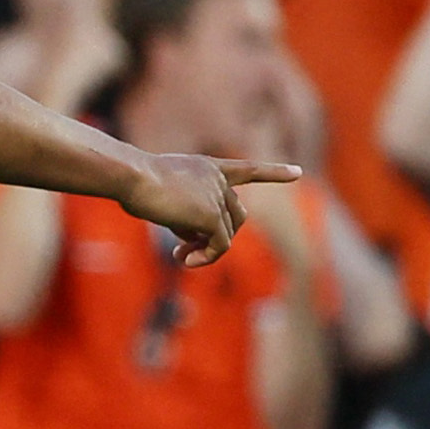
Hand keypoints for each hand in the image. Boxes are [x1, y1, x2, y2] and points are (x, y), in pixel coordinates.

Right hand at [122, 148, 298, 265]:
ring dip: (206, 249)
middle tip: (183, 249)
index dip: (273, 172)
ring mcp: (217, 196)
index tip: (298, 172)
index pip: (247, 170)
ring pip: (227, 233)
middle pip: (235, 215)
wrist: (131, 176)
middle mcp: (218, 179)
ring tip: (180, 256)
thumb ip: (186, 213)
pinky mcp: (212, 215)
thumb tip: (194, 238)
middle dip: (215, 235)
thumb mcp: (164, 195)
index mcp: (207, 168)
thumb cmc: (133, 182)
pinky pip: (219, 245)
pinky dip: (205, 257)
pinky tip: (184, 261)